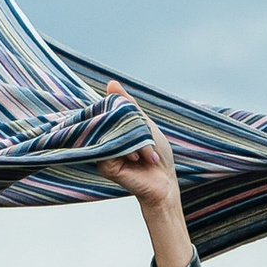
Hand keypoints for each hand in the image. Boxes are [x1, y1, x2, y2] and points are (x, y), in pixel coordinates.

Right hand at [100, 114, 195, 266]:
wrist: (164, 183)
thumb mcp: (144, 124)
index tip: (140, 126)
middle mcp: (103, 142)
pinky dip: (130, 150)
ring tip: (146, 154)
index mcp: (111, 132)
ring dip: (136, 140)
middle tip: (147, 142)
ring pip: (113, 132)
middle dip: (134, 127)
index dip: (122, 111)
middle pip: (111, 118)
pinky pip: (113, 148)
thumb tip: (110, 83)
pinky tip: (138, 160)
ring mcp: (102, 155)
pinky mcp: (105, 166)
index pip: (107, 110)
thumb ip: (128, 105)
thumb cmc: (157, 156)